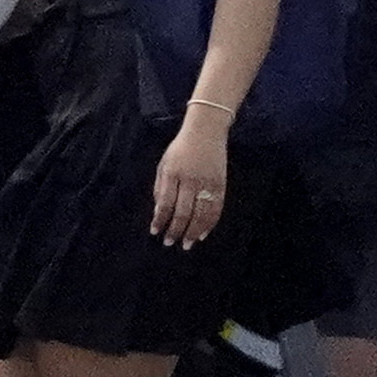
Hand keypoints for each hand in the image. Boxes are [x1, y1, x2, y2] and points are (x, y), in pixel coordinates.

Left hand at [148, 118, 230, 249]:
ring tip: (187, 244)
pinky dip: (209, 224)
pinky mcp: (221, 185)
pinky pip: (216, 209)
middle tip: (170, 243)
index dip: (160, 220)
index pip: (165, 203)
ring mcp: (207, 183)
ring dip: (193, 232)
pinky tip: (202, 234)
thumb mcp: (164, 164)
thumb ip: (160, 187)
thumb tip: (159, 211)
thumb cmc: (180, 149)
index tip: (155, 232)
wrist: (206, 132)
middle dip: (175, 230)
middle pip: (183, 212)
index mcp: (172, 174)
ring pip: (201, 214)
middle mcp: (190, 180)